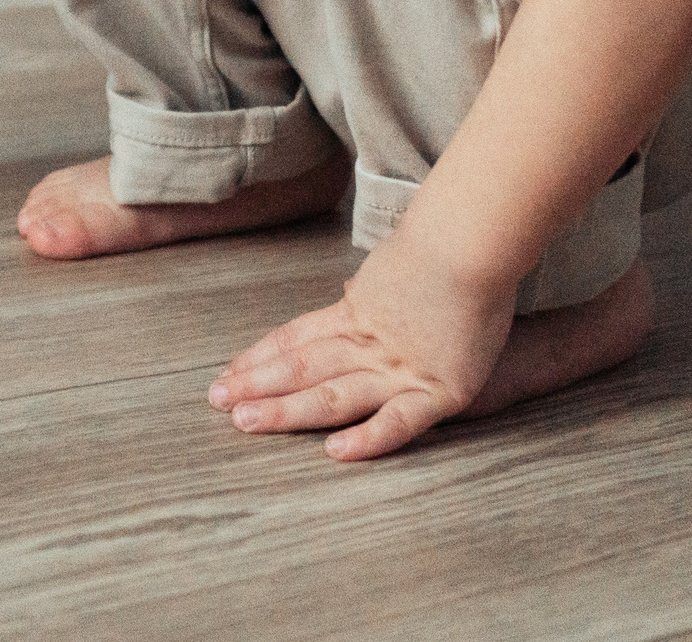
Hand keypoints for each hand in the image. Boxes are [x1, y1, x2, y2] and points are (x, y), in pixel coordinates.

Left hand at [208, 225, 514, 460]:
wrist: (475, 239)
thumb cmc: (446, 245)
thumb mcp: (395, 266)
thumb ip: (373, 290)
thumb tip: (349, 291)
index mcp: (359, 310)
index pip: (297, 337)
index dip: (261, 357)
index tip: (227, 372)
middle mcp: (370, 341)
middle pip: (303, 365)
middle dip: (258, 385)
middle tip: (216, 401)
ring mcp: (401, 366)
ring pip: (334, 394)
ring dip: (288, 410)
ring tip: (247, 423)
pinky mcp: (441, 389)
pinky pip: (399, 421)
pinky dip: (368, 438)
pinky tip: (334, 452)